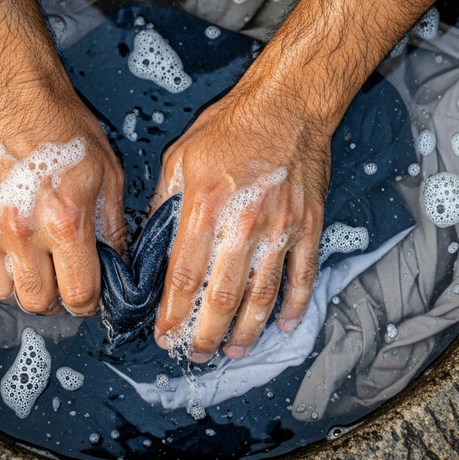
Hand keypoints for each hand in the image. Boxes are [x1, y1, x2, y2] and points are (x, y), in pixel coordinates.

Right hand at [0, 82, 125, 314]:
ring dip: (22, 286)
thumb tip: (118, 264)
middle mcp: (21, 230)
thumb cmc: (64, 128)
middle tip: (64, 285)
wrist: (16, 98)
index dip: (89, 304)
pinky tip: (12, 244)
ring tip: (37, 266)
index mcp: (65, 221)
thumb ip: (113, 227)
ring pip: (2, 290)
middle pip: (36, 303)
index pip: (78, 294)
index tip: (91, 297)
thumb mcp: (108, 175)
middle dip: (56, 302)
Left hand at [151, 83, 330, 361]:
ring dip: (246, 330)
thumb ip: (164, 203)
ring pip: (263, 295)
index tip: (164, 334)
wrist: (288, 106)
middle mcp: (243, 224)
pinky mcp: (308, 226)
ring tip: (232, 351)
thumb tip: (150, 242)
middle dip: (206, 334)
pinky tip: (283, 326)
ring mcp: (281, 228)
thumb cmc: (232, 127)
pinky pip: (302, 276)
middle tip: (196, 354)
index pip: (184, 276)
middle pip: (222, 296)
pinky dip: (294, 306)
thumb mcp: (180, 157)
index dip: (172, 313)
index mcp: (205, 207)